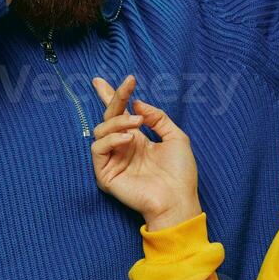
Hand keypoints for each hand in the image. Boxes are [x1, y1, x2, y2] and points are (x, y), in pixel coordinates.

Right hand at [90, 74, 201, 229]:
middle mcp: (122, 147)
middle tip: (127, 86)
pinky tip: (129, 139)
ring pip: (101, 130)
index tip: (104, 80)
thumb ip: (157, 117)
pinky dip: (112, 139)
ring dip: (118, 121)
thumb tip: (137, 103)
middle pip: (108, 117)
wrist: (178, 199)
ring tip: (137, 123)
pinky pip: (98, 149)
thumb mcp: (175, 137)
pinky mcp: (105, 173)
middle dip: (115, 98)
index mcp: (136, 140)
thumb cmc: (180, 173)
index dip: (111, 96)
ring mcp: (112, 160)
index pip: (119, 114)